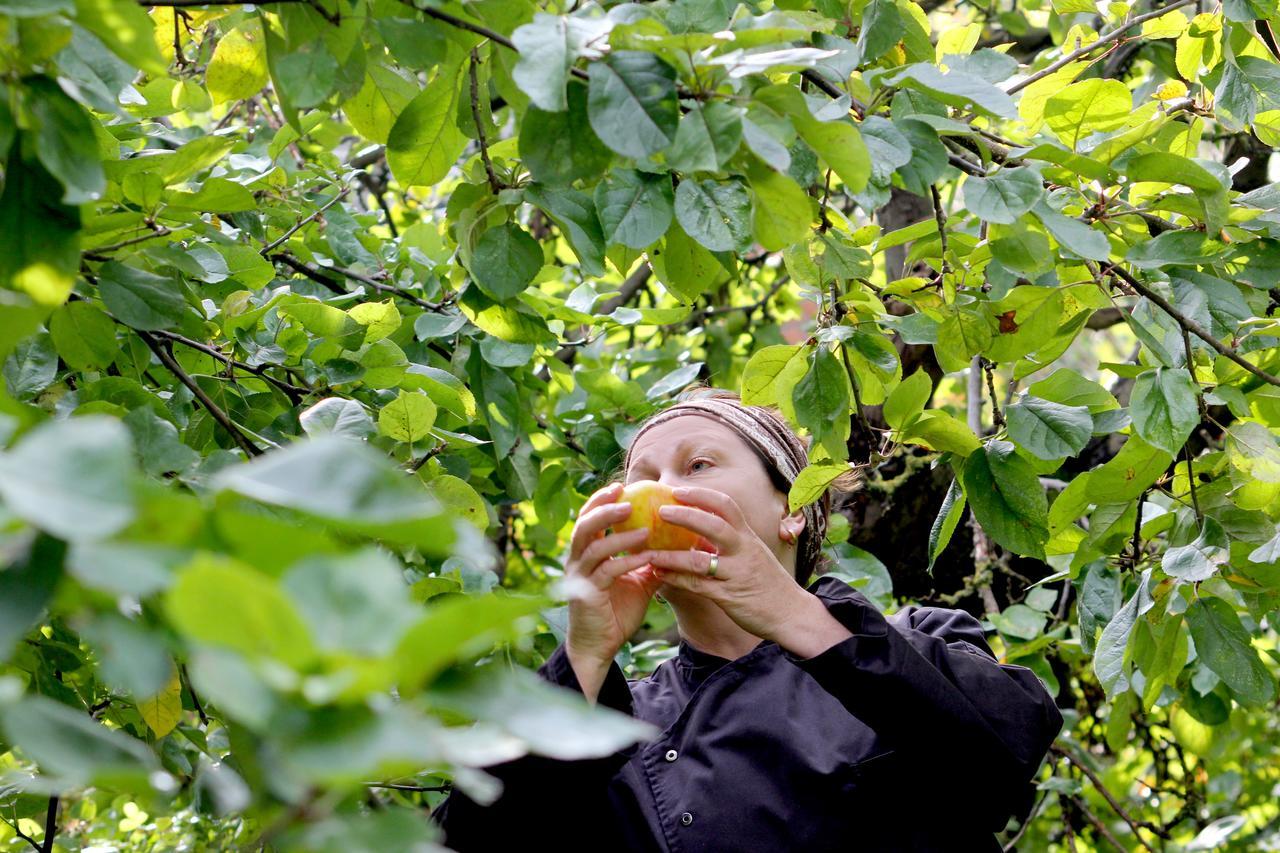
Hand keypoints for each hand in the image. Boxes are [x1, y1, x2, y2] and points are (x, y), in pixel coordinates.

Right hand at [562, 482, 665, 667]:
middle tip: (625, 495)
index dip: (600, 500)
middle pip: (583, 525)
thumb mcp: (638, 582)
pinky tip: (646, 555)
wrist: (600, 647)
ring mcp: (580, 578)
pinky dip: (628, 561)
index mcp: (586, 554)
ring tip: (641, 523)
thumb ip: (650, 562)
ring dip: (618, 532)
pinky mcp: (587, 594)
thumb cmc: (616, 613)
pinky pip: (608, 571)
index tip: (621, 486)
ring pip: (593, 545)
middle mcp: (577, 562)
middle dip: (602, 506)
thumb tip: (678, 544)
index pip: (588, 519)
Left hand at [645, 485, 815, 643]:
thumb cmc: (768, 582)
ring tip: (649, 552)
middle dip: (686, 516)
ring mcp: (736, 574)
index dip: (701, 495)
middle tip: (660, 511)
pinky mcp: (729, 597)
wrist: (792, 614)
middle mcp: (744, 551)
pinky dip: (677, 580)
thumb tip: (697, 529)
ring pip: (700, 560)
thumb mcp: (753, 553)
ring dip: (671, 556)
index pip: (726, 506)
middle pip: (714, 526)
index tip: (678, 490)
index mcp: (748, 537)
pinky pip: (698, 586)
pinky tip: (659, 575)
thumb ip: (730, 541)